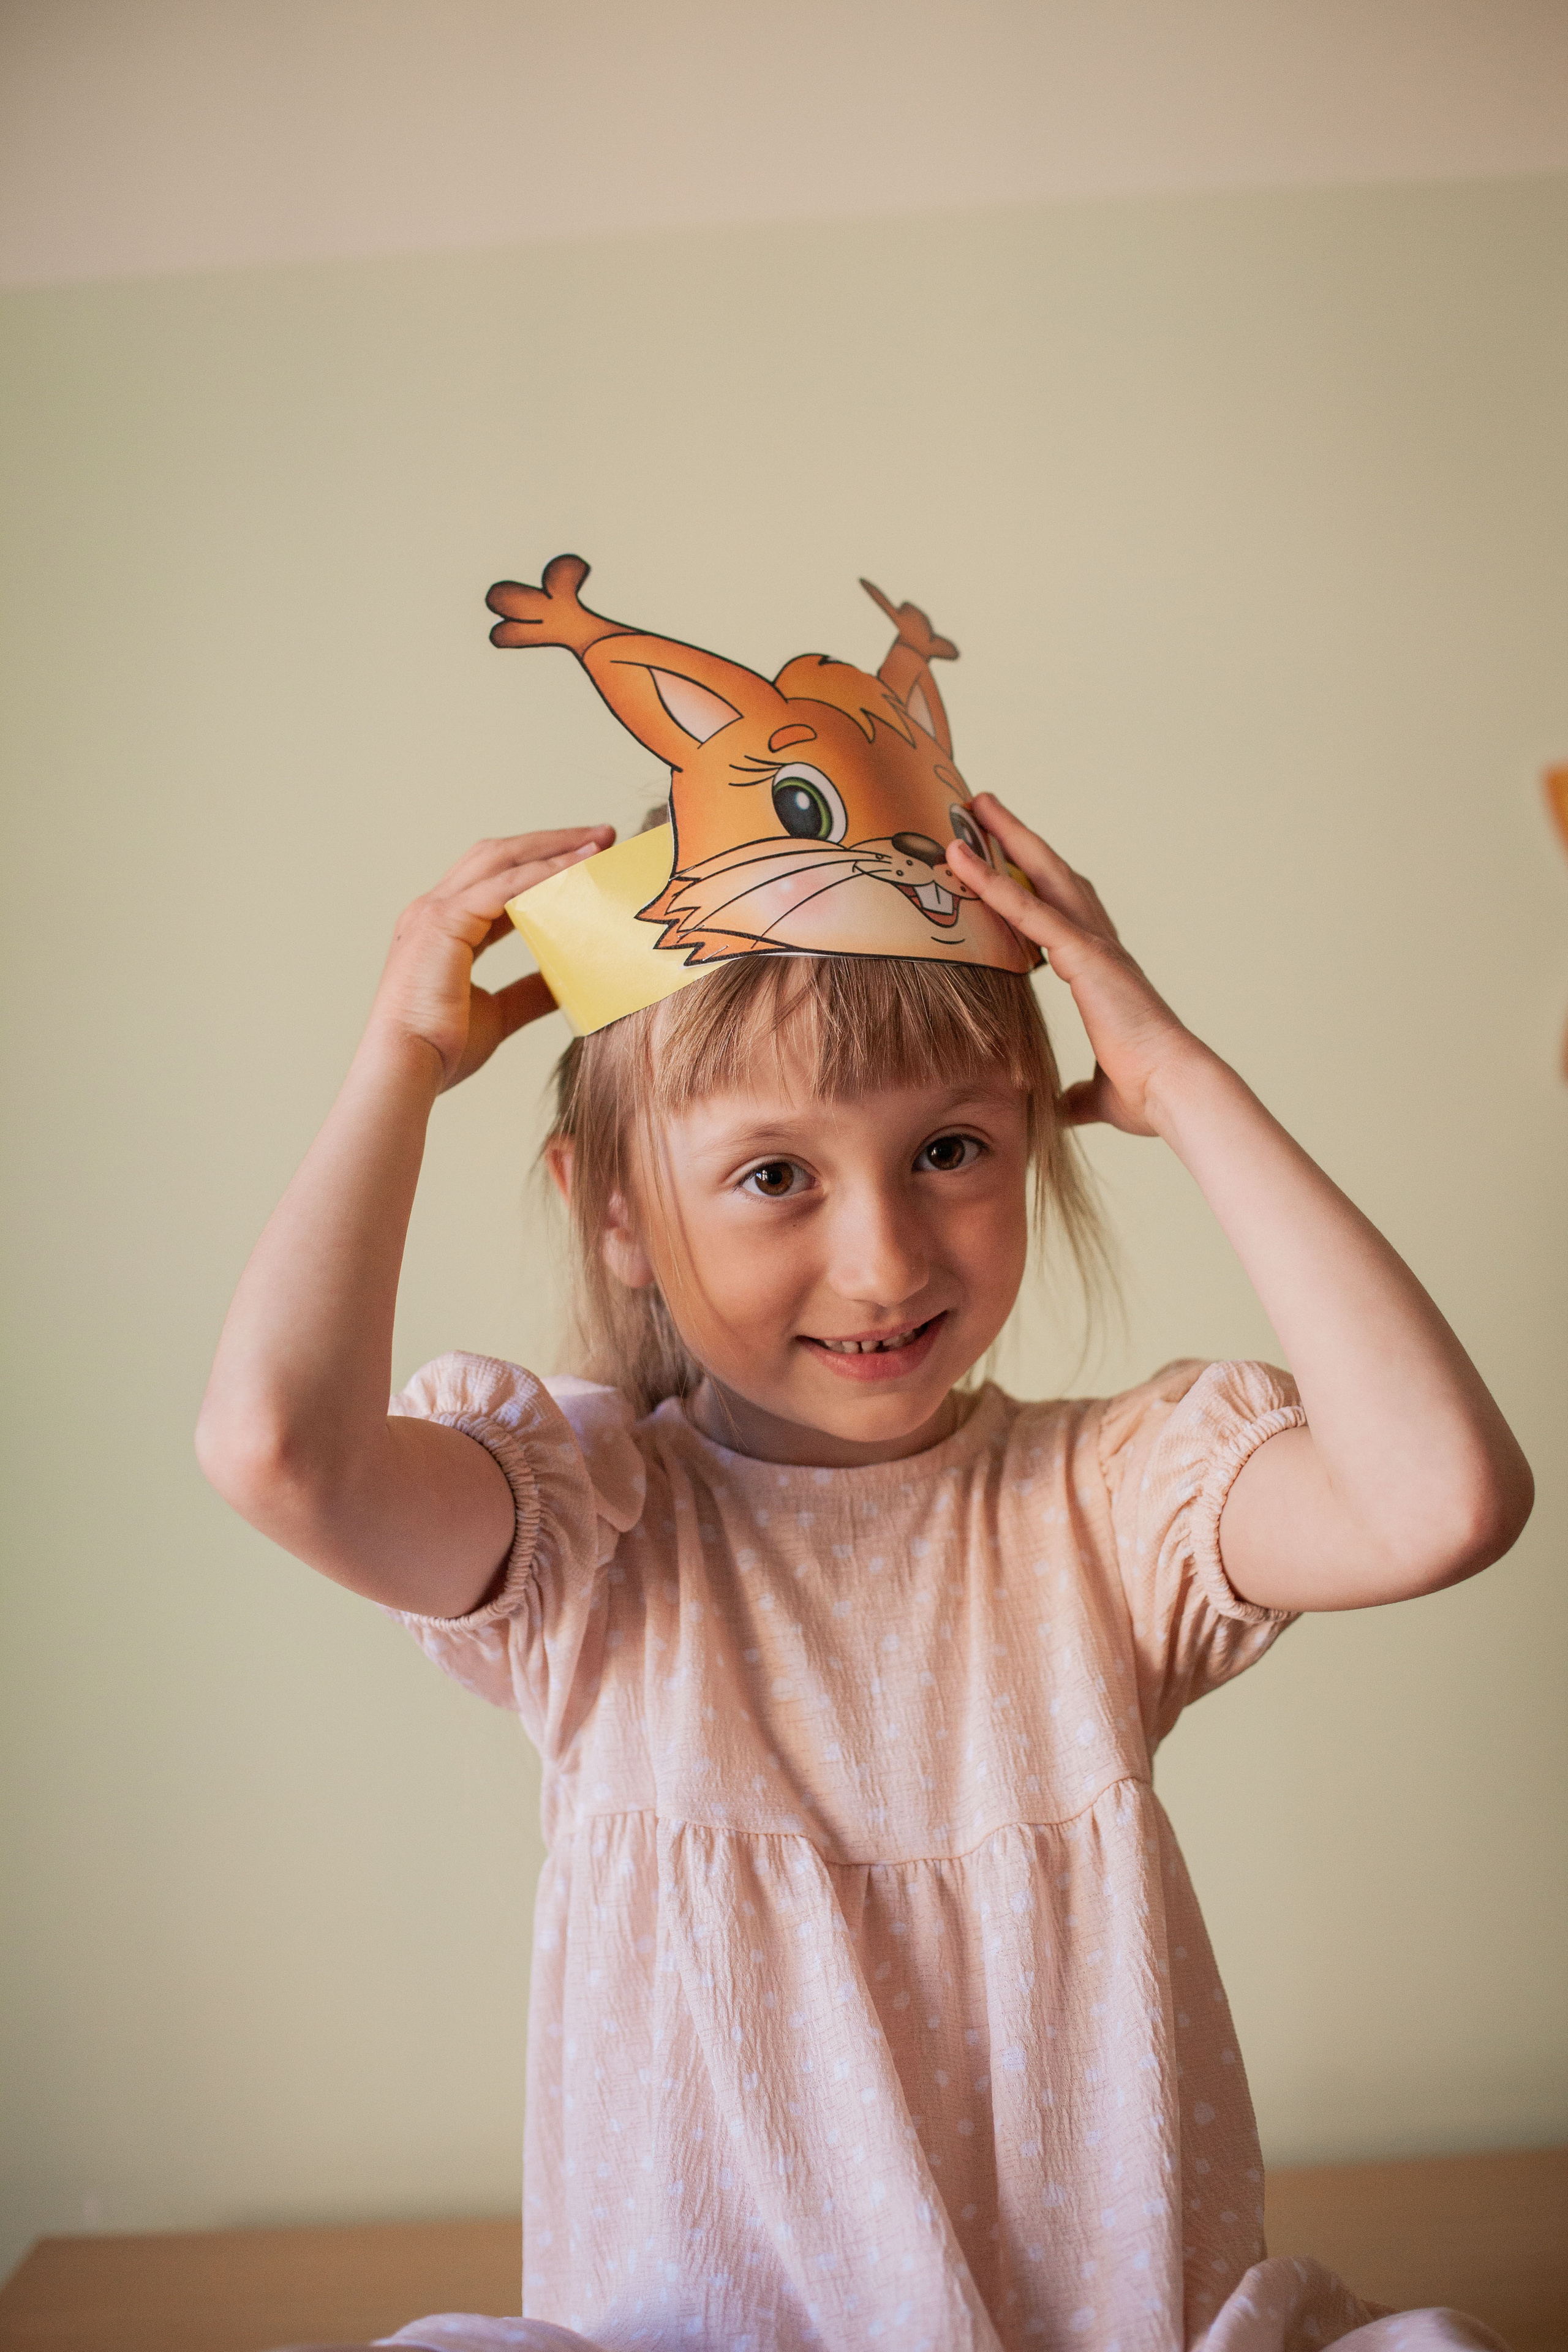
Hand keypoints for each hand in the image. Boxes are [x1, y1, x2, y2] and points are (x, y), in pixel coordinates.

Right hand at [368, 828, 612, 1089]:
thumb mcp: (499, 1013)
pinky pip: (504, 885)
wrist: (407, 1068)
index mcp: (442, 929)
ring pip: (501, 860)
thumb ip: (528, 992)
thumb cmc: (442, 1048)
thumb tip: (563, 982)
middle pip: (498, 856)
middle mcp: (433, 910)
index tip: (585, 863)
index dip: (540, 868)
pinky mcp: (444, 920)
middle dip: (550, 842)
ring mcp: (434, 911)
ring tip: (599, 842)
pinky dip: (543, 871)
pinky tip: (577, 867)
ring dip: (552, 846)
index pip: (495, 882)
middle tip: (602, 837)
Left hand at [947, 794, 1197, 1135]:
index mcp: (1104, 972)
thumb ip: (1077, 1093)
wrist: (1174, 1091)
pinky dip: (995, 884)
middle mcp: (1100, 947)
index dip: (1036, 884)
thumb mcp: (1099, 1094)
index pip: (1063, 914)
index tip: (1009, 860)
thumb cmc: (1149, 1093)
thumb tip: (1063, 1105)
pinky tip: (964, 862)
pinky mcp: (1085, 957)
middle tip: (983, 807)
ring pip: (1042, 876)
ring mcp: (1094, 947)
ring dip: (1005, 838)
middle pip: (1052, 875)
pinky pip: (1029, 911)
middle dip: (1018, 838)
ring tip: (970, 806)